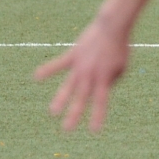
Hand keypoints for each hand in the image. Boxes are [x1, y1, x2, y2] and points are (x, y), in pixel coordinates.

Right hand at [34, 16, 130, 132]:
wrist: (112, 27)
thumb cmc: (120, 48)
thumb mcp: (122, 68)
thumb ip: (111, 81)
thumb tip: (100, 87)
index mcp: (104, 79)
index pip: (100, 102)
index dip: (97, 116)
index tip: (93, 131)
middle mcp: (90, 75)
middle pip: (81, 98)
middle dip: (74, 115)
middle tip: (66, 130)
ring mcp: (80, 65)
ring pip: (68, 86)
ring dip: (60, 99)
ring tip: (52, 112)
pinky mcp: (73, 55)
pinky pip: (58, 64)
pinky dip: (48, 70)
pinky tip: (36, 77)